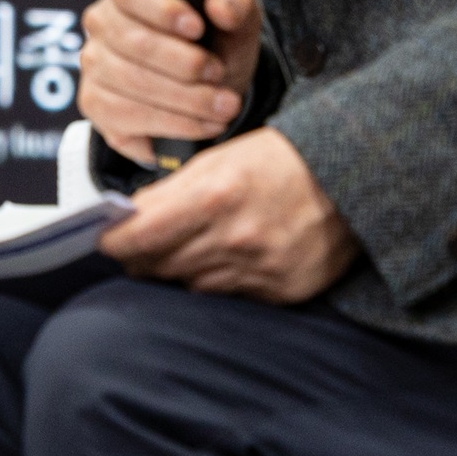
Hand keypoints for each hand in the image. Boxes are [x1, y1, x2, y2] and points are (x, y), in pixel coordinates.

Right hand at [77, 0, 262, 165]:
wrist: (209, 85)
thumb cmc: (215, 43)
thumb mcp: (236, 18)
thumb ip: (235, 3)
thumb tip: (221, 9)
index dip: (161, 10)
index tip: (197, 28)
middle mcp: (102, 24)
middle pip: (133, 42)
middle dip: (184, 64)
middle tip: (219, 74)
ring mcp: (93, 65)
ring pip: (130, 83)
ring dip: (183, 99)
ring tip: (222, 106)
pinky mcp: (95, 104)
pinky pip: (125, 117)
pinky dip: (170, 124)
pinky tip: (203, 124)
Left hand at [98, 128, 358, 302]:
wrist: (352, 178)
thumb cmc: (279, 160)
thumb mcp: (218, 160)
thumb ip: (170, 193)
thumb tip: (127, 219)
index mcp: (212, 197)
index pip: (136, 238)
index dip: (113, 241)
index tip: (105, 238)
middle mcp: (234, 239)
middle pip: (157, 266)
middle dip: (143, 255)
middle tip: (141, 242)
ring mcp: (259, 271)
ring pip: (188, 284)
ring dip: (179, 268)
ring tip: (191, 244)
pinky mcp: (281, 292)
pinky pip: (227, 295)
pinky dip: (218, 279)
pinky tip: (228, 257)